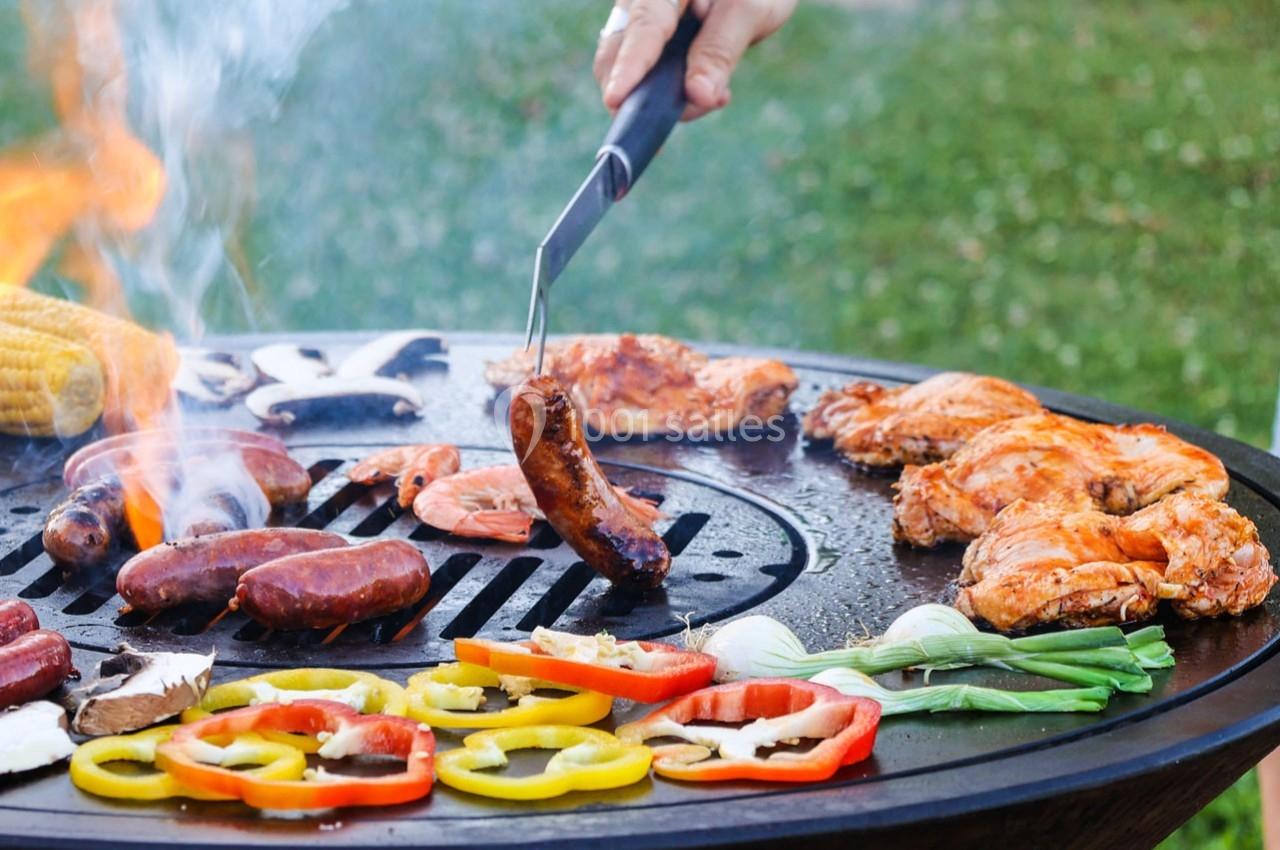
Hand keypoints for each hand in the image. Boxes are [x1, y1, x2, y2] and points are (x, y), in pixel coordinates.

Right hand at [593, 0, 795, 120]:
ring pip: (629, 71)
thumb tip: (697, 95)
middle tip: (666, 127)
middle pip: (617, 51)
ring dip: (664, 98)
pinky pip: (647, 76)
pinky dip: (673, 93)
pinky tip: (709, 93)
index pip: (644, 25)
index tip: (615, 99)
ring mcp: (639, 21)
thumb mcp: (749, 10)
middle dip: (638, 94)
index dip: (629, 66)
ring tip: (716, 97)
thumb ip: (720, 50)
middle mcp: (641, 0)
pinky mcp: (648, 43)